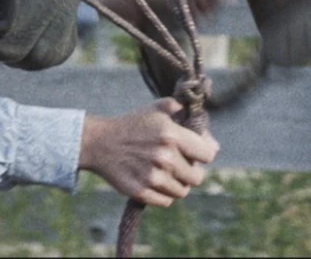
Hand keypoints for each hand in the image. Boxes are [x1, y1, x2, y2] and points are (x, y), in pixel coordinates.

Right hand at [78, 98, 219, 206]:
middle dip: (191, 170)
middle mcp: (165, 157)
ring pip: (183, 191)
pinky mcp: (141, 192)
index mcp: (172, 134)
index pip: (208, 154)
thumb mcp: (158, 109)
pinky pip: (167, 201)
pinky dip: (164, 194)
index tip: (196, 152)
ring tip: (166, 173)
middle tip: (179, 164)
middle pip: (197, 177)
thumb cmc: (133, 124)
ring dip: (178, 184)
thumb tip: (211, 140)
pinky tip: (156, 181)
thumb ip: (186, 114)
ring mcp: (153, 177)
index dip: (204, 152)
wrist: (99, 142)